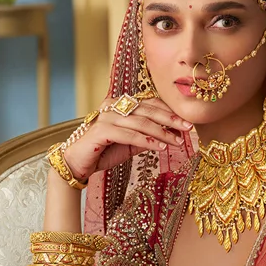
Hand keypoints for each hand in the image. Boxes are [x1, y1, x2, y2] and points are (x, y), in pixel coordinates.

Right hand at [63, 96, 191, 180]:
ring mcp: (106, 116)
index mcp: (120, 103)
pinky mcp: (101, 130)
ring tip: (177, 141)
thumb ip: (147, 135)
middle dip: (170, 119)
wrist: (78, 163)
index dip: (169, 111)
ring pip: (141, 122)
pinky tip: (159, 147)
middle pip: (148, 109)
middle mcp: (113, 105)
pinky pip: (128, 134)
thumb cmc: (104, 151)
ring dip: (162, 132)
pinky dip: (146, 140)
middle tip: (188, 128)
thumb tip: (172, 134)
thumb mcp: (131, 143)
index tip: (187, 122)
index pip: (149, 103)